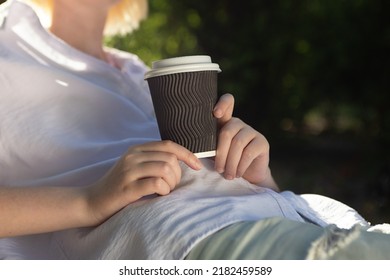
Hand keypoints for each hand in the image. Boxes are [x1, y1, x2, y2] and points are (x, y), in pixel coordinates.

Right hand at [84, 141, 202, 224]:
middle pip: (170, 158)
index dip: (187, 154)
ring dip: (171, 183)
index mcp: (136, 149)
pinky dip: (164, 190)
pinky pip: (156, 183)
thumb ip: (152, 160)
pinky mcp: (127, 187)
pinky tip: (159, 195)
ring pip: (165, 169)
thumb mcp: (134, 167)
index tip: (197, 166)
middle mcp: (132, 156)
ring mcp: (128, 171)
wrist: (90, 201)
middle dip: (178, 175)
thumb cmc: (118, 186)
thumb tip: (181, 161)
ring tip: (165, 191)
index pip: (169, 145)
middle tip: (171, 186)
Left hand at [213, 94, 278, 190]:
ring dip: (230, 163)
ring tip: (227, 175)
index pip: (227, 103)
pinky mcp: (262, 142)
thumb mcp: (212, 154)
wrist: (246, 177)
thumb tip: (191, 150)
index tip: (216, 114)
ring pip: (237, 143)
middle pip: (227, 132)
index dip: (223, 104)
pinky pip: (248, 152)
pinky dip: (240, 166)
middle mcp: (238, 124)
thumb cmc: (225, 163)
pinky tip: (237, 173)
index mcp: (224, 122)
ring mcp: (251, 131)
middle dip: (221, 154)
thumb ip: (205, 146)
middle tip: (218, 170)